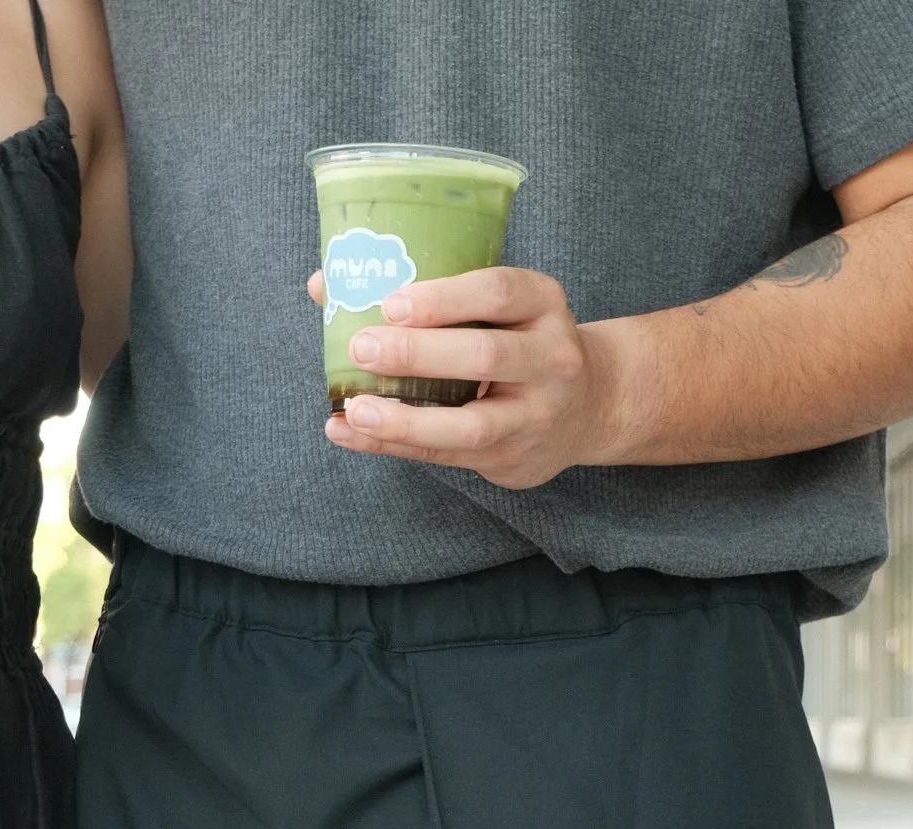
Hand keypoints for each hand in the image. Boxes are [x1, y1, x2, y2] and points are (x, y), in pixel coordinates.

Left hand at [309, 267, 630, 488]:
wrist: (588, 407)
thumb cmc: (518, 341)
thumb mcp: (497, 307)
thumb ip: (424, 293)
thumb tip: (324, 285)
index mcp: (543, 304)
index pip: (498, 292)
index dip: (443, 298)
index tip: (391, 303)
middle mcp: (552, 359)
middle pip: (484, 356)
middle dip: (416, 354)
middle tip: (361, 349)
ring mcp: (537, 415)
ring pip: (471, 423)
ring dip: (405, 419)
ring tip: (355, 410)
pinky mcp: (513, 458)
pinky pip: (447, 454)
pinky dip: (392, 445)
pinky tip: (349, 434)